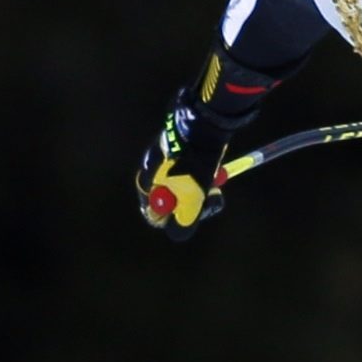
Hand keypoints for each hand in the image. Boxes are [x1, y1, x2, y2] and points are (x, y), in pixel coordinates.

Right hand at [136, 98, 227, 239]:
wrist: (206, 125)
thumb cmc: (196, 162)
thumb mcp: (192, 196)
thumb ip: (184, 220)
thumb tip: (178, 236)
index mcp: (147, 181)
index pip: (154, 214)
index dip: (175, 220)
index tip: (194, 214)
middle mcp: (151, 171)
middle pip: (171, 203)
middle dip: (192, 205)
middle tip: (211, 197)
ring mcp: (165, 161)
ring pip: (184, 188)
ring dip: (201, 191)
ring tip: (213, 182)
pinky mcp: (180, 152)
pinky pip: (191, 173)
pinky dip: (203, 177)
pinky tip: (213, 170)